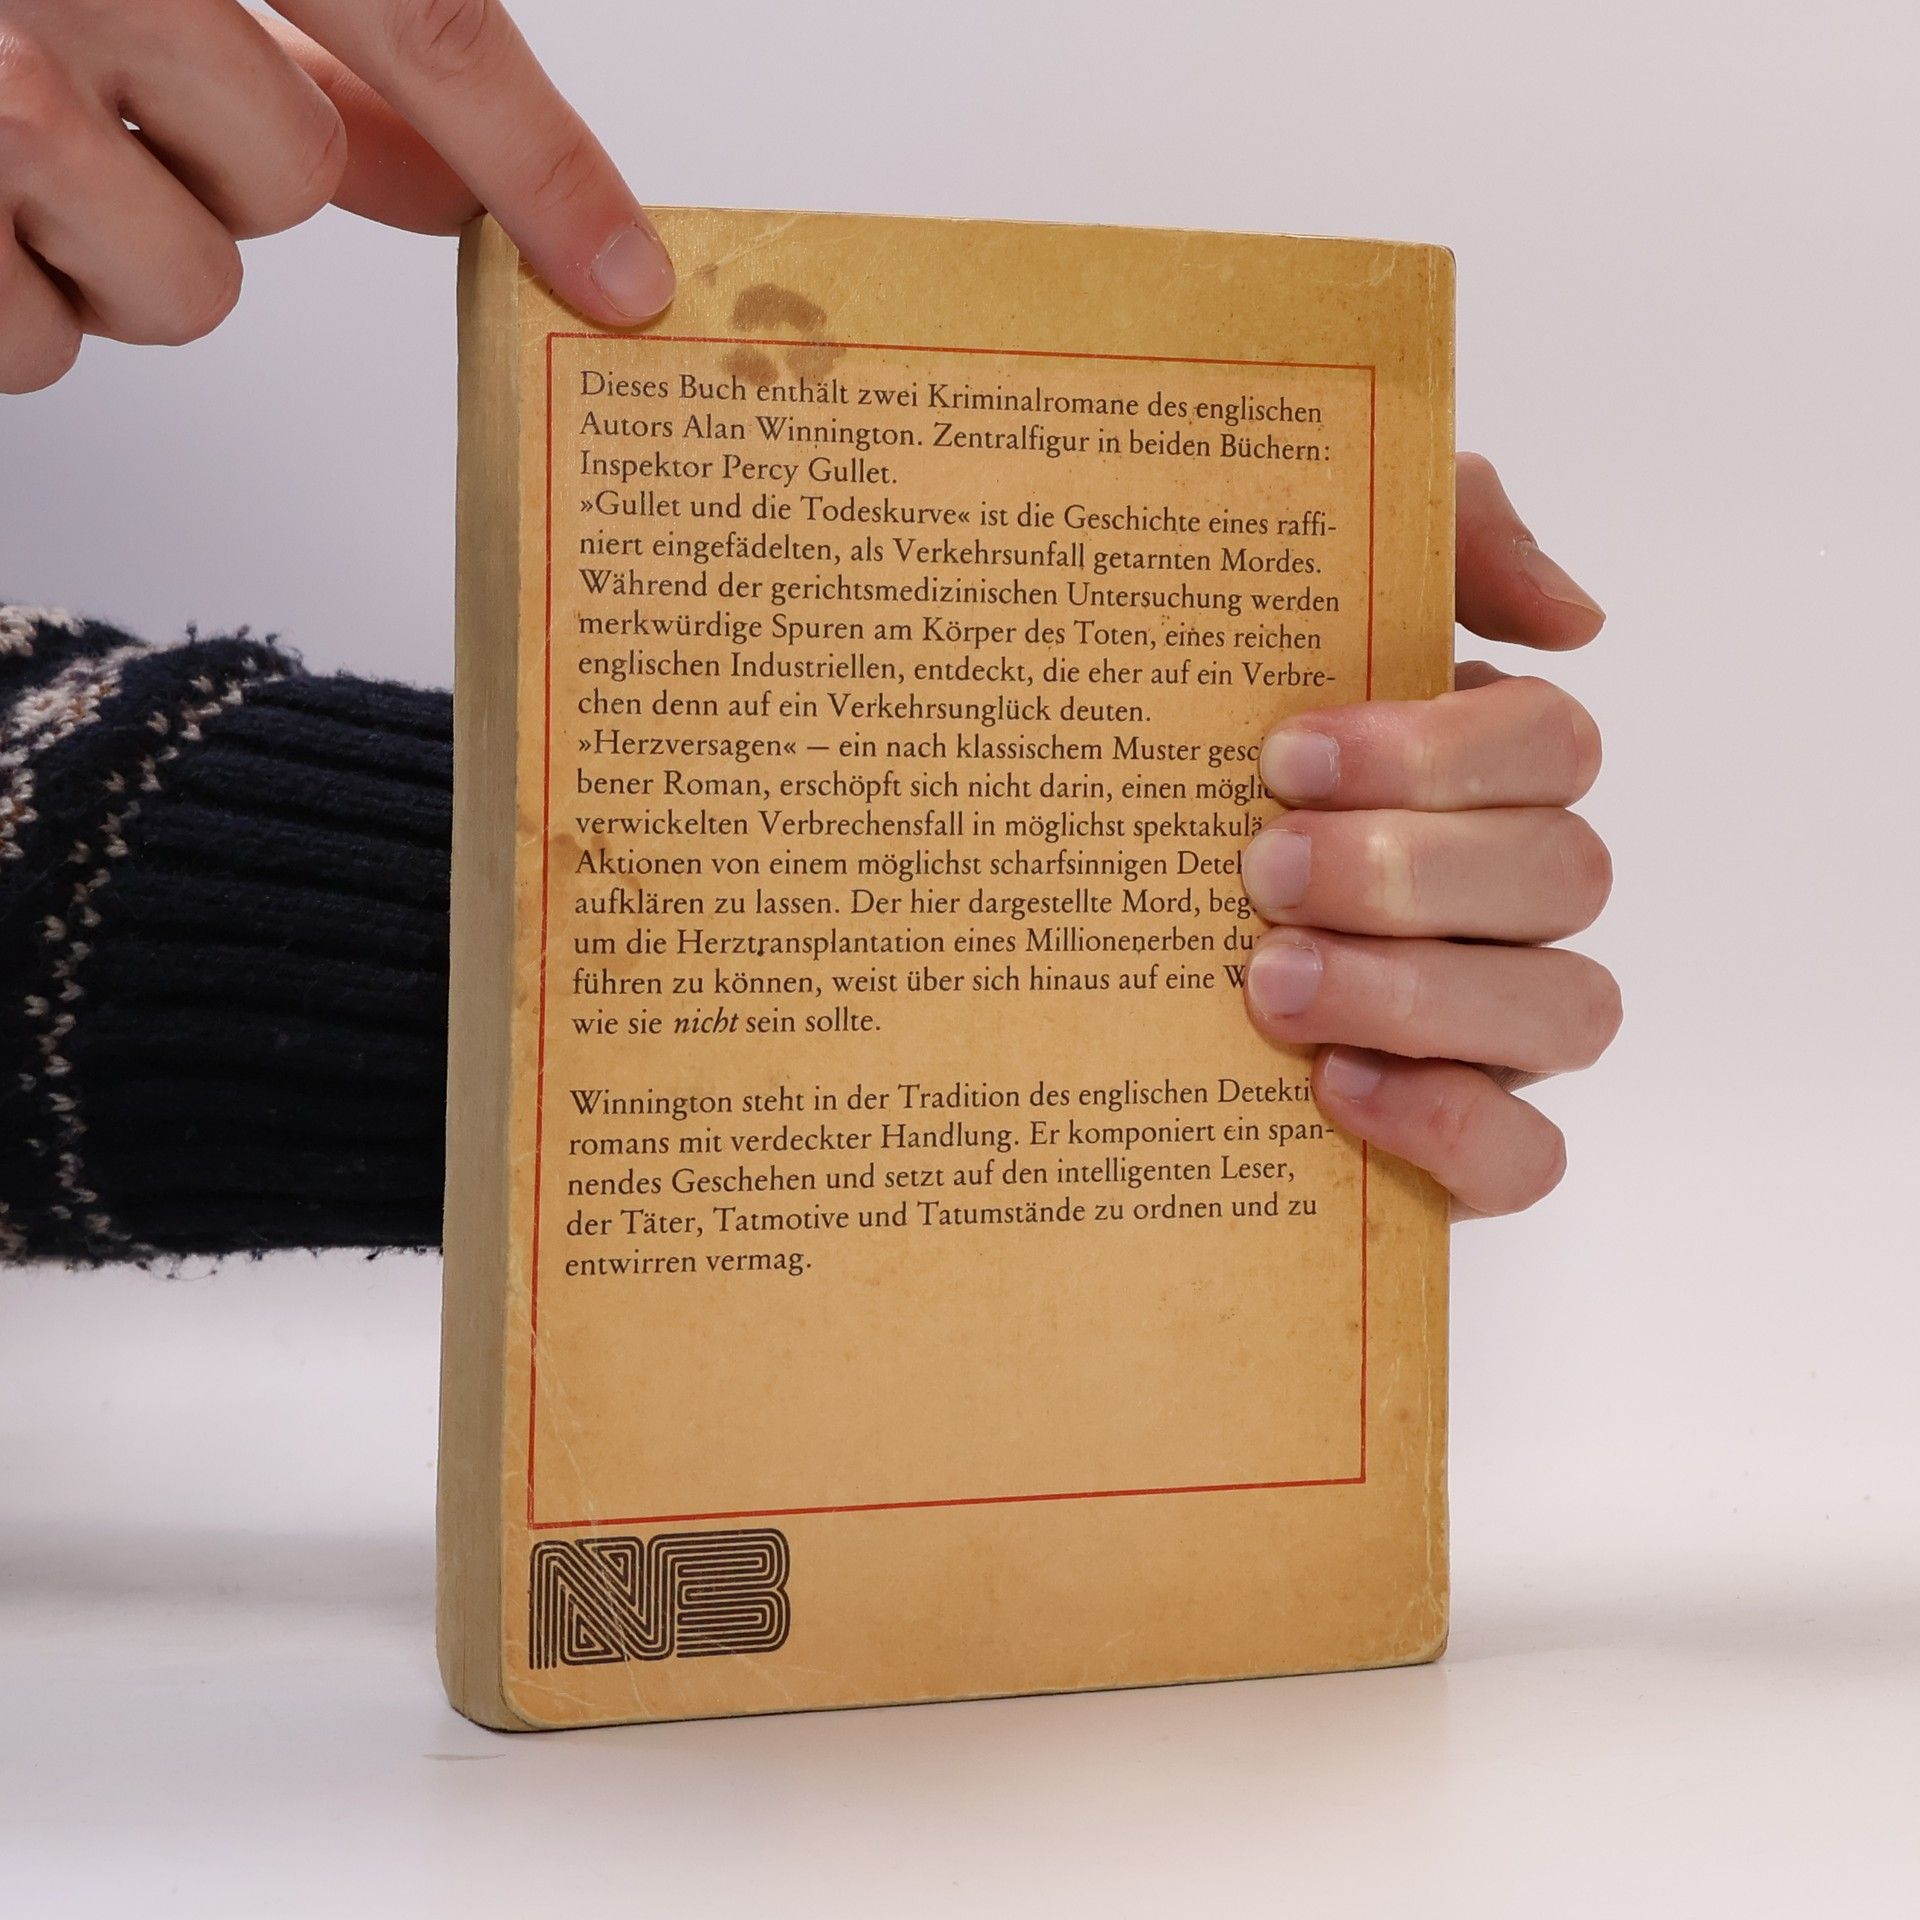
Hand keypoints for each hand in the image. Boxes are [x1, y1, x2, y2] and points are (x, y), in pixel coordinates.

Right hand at [0, 0, 673, 391]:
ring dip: (123, 249)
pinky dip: (14, 306)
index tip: (627, 280)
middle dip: (225, 164)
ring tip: (18, 146)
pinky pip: (35, 349)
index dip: (541, 160)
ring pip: (180, 286)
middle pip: (288, 178)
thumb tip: (458, 180)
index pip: (423, 17)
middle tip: (113, 89)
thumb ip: (324, 39)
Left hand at [1239, 453, 1617, 1217]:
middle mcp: (1503, 897)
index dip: (1440, 751)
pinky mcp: (1455, 1139)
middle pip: (1565, 874)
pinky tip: (1335, 1087)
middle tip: (1258, 869)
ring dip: (1420, 991)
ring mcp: (1491, 1023)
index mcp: (1471, 775)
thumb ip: (1437, 540)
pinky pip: (1529, 1157)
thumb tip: (1572, 617)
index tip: (1283, 757)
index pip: (1551, 745)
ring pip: (1568, 1011)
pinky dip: (1450, 1125)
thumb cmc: (1184, 763)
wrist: (1056, 931)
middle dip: (1407, 871)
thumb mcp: (1272, 605)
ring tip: (1267, 980)